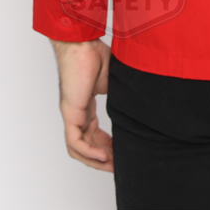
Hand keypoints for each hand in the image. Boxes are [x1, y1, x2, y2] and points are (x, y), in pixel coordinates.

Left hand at [51, 38, 113, 171]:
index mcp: (86, 105)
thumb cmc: (95, 53)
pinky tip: (103, 156)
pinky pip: (75, 141)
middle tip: (117, 167)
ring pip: (78, 148)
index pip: (94, 134)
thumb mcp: (114, 80)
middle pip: (86, 145)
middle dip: (102, 159)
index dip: (106, 146)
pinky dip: (88, 152)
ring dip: (94, 160)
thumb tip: (139, 99)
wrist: (83, 43)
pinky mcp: (70, 112)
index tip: (119, 154)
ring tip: (111, 166)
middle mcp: (78, 112)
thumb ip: (120, 94)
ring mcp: (72, 113)